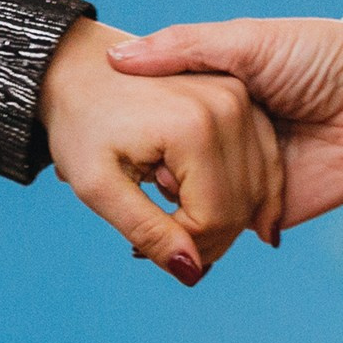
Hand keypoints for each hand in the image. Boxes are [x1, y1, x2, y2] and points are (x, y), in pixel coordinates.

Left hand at [39, 18, 282, 285]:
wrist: (80, 69)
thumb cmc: (80, 127)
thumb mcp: (97, 186)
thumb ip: (146, 230)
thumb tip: (193, 273)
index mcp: (194, 129)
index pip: (213, 221)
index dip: (183, 247)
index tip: (143, 244)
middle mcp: (228, 108)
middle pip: (239, 208)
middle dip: (204, 238)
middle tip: (160, 235)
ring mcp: (242, 99)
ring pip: (256, 190)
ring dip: (223, 217)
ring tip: (176, 212)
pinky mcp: (245, 98)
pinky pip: (263, 163)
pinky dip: (245, 194)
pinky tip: (217, 209)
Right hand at [108, 18, 342, 229]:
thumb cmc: (321, 57)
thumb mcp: (245, 41)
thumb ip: (183, 47)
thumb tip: (119, 57)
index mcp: (219, 100)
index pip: (162, 124)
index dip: (136, 134)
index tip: (110, 130)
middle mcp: (228, 143)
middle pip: (171, 172)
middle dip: (147, 181)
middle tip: (132, 175)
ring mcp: (247, 181)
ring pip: (193, 208)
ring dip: (170, 215)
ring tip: (147, 208)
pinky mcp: (268, 215)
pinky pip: (226, 235)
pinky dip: (198, 242)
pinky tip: (163, 241)